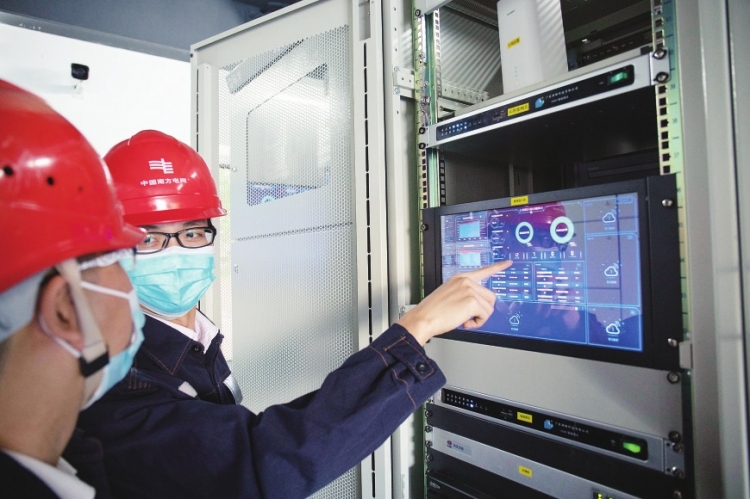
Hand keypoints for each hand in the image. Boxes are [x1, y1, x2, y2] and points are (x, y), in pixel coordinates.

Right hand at [397, 260, 512, 344]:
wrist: (423, 318)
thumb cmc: (432, 311)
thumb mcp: (449, 296)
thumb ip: (464, 295)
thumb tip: (478, 306)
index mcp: (460, 278)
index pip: (483, 271)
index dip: (497, 267)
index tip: (508, 263)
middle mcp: (466, 281)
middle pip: (490, 297)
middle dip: (482, 310)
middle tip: (468, 317)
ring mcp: (469, 289)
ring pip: (489, 308)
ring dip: (479, 318)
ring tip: (463, 320)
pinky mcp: (472, 301)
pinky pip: (485, 316)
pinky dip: (477, 323)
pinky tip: (464, 322)